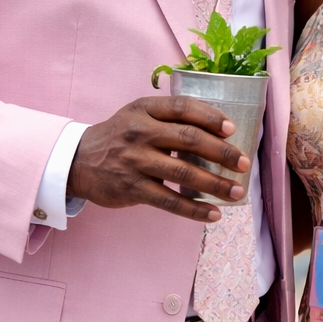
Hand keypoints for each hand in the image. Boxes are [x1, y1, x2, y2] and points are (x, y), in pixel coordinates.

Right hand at [68, 96, 249, 222]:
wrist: (78, 161)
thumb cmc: (119, 137)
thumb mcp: (138, 116)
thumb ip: (170, 118)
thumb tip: (219, 132)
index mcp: (145, 110)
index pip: (182, 107)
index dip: (210, 116)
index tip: (232, 129)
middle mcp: (139, 132)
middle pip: (189, 139)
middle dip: (222, 153)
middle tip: (244, 164)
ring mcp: (135, 161)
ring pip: (184, 172)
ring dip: (215, 184)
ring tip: (236, 192)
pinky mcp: (132, 188)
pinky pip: (170, 200)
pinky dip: (194, 209)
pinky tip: (213, 214)